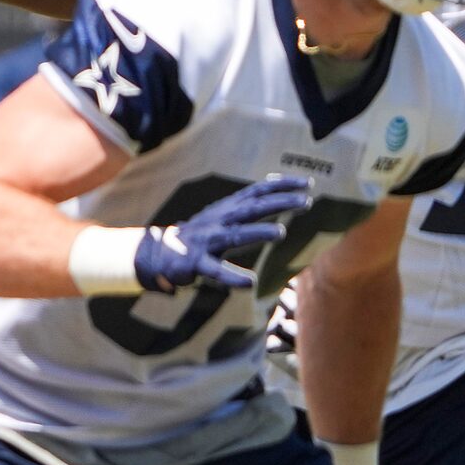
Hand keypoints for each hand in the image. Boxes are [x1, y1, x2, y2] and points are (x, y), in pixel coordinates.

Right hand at [135, 176, 311, 294]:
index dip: (280, 186)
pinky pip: (215, 270)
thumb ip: (245, 205)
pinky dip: (232, 275)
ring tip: (280, 232)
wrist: (157, 252)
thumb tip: (274, 190)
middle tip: (305, 201)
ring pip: (234, 235)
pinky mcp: (195, 262)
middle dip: (278, 203)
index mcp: (226, 209)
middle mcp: (218, 220)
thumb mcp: (221, 215)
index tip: (306, 183)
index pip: (256, 192)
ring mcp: (206, 240)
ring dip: (257, 232)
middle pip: (251, 209)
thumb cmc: (197, 235)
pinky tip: (249, 281)